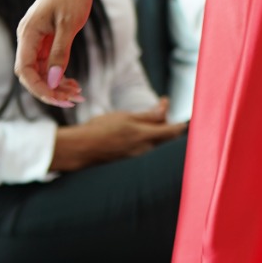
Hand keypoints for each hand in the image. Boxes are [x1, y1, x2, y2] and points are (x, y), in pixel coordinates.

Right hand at [14, 0, 101, 108]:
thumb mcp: (70, 24)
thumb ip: (61, 53)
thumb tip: (54, 82)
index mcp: (27, 34)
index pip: (25, 71)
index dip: (39, 88)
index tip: (58, 99)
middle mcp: (28, 37)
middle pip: (32, 74)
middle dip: (50, 90)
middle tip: (74, 100)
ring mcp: (37, 38)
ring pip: (42, 70)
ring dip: (57, 84)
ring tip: (77, 94)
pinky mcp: (47, 37)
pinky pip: (49, 62)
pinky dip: (60, 73)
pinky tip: (73, 82)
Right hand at [49, 100, 185, 171]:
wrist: (81, 148)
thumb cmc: (101, 129)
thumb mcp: (126, 117)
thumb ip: (148, 116)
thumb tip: (164, 110)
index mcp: (144, 136)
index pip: (172, 131)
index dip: (180, 122)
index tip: (179, 110)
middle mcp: (144, 149)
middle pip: (165, 136)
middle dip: (166, 120)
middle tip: (159, 104)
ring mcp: (136, 155)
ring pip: (155, 141)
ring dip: (156, 128)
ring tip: (148, 114)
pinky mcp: (128, 158)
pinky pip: (145, 146)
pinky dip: (147, 135)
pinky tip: (136, 127)